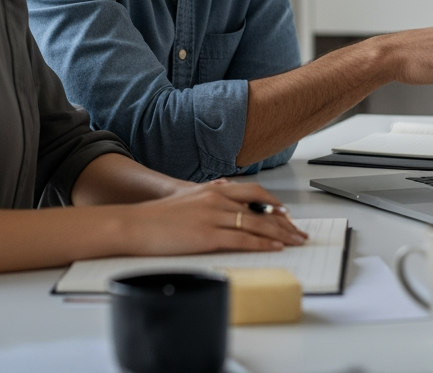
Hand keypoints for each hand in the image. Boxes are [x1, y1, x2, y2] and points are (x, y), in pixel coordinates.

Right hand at [115, 180, 308, 254]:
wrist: (133, 224)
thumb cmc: (155, 216)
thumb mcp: (185, 195)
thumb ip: (208, 191)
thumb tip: (225, 185)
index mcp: (213, 189)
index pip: (253, 193)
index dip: (274, 204)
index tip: (287, 214)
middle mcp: (216, 199)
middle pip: (261, 208)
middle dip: (284, 221)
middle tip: (299, 231)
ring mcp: (212, 216)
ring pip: (256, 224)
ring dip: (280, 234)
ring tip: (295, 241)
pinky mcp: (207, 235)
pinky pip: (242, 239)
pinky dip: (262, 243)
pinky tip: (275, 248)